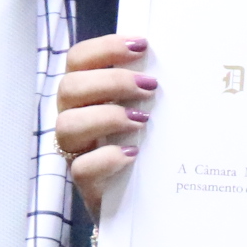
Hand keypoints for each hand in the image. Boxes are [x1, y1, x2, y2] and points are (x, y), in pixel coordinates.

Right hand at [57, 35, 156, 214]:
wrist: (147, 200)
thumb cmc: (147, 147)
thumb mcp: (147, 111)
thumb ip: (148, 88)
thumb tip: (179, 60)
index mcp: (86, 94)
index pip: (78, 60)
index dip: (105, 48)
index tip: (142, 45)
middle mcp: (74, 118)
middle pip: (69, 87)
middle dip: (111, 81)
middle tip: (149, 86)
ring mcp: (78, 152)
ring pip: (67, 125)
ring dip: (107, 116)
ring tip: (142, 120)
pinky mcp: (86, 183)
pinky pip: (81, 168)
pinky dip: (107, 157)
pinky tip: (133, 154)